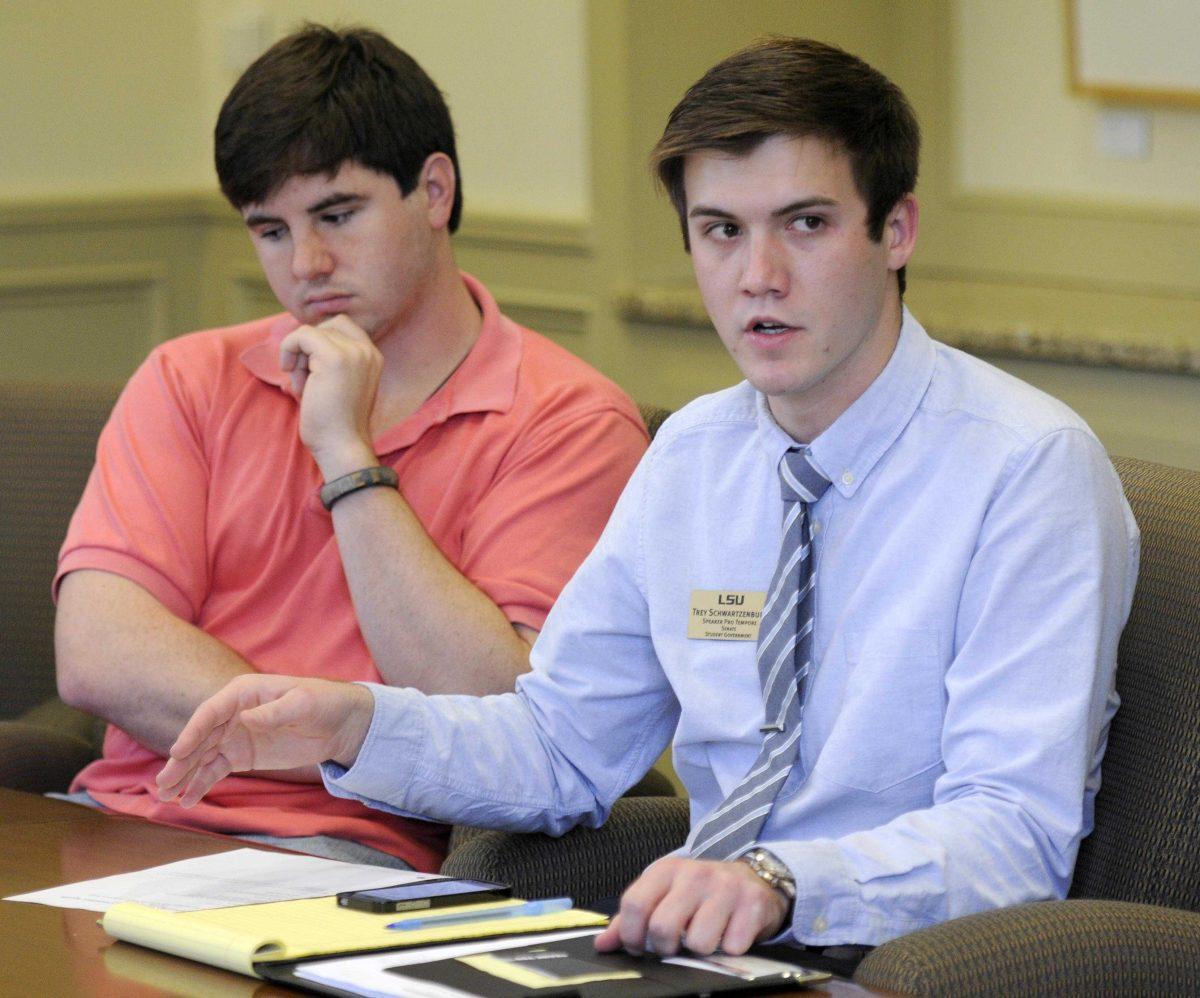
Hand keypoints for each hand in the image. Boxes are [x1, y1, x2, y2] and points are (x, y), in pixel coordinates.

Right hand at [155, 675, 374, 807]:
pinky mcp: (241, 755)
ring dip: (183, 775)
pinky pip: (215, 770)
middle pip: (200, 737)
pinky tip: (188, 800)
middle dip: (180, 761)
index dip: (193, 732)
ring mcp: (234, 735)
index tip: (178, 753)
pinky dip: (201, 783)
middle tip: (163, 784)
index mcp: (243, 693)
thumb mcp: (303, 703)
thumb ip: (275, 711)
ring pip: (202, 756)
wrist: (339, 723)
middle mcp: (232, 713)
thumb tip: (246, 719)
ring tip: (166, 796)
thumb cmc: (323, 703)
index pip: (211, 712)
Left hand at [279, 316, 381, 478]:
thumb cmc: (335, 424)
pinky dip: (288, 350)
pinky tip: (291, 375)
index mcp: (373, 357)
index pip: (343, 327)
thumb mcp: (339, 384)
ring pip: (312, 331)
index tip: (311, 369)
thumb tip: (302, 340)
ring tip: (302, 385)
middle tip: (304, 377)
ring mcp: (353, 352)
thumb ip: (331, 361)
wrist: (342, 447)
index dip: (320, 342)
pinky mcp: (334, 357)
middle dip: (309, 348)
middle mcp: (368, 351)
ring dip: (298, 355)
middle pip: (328, 326)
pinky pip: (301, 335)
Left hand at [594, 856, 788, 956]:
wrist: (751, 880)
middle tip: (673, 946)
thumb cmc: (699, 893)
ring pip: (698, 943)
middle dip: (664, 948)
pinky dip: (729, 950)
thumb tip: (602, 944)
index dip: (631, 935)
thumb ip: (631, 918)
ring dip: (700, 950)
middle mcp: (695, 874)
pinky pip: (732, 947)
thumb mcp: (664, 894)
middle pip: (662, 927)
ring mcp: (725, 888)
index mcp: (666, 869)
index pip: (634, 904)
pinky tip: (729, 934)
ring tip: (705, 936)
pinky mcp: (752, 905)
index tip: (639, 946)